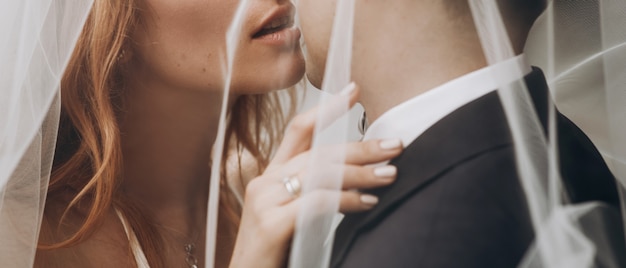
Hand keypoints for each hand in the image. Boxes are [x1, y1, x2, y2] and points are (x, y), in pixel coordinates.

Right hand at [229, 83, 402, 267]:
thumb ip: (314, 192)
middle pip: (318, 152)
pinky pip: (316, 202)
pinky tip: (368, 203)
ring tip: (391, 174)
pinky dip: (346, 199)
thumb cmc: (274, 252)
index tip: (354, 89)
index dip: (326, 109)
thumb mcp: (293, 215)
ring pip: (320, 174)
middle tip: (395, 144)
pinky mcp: (271, 225)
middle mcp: (265, 182)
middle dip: (361, 147)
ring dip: (360, 173)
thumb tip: (357, 179)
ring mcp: (265, 202)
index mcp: (271, 176)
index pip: (298, 130)